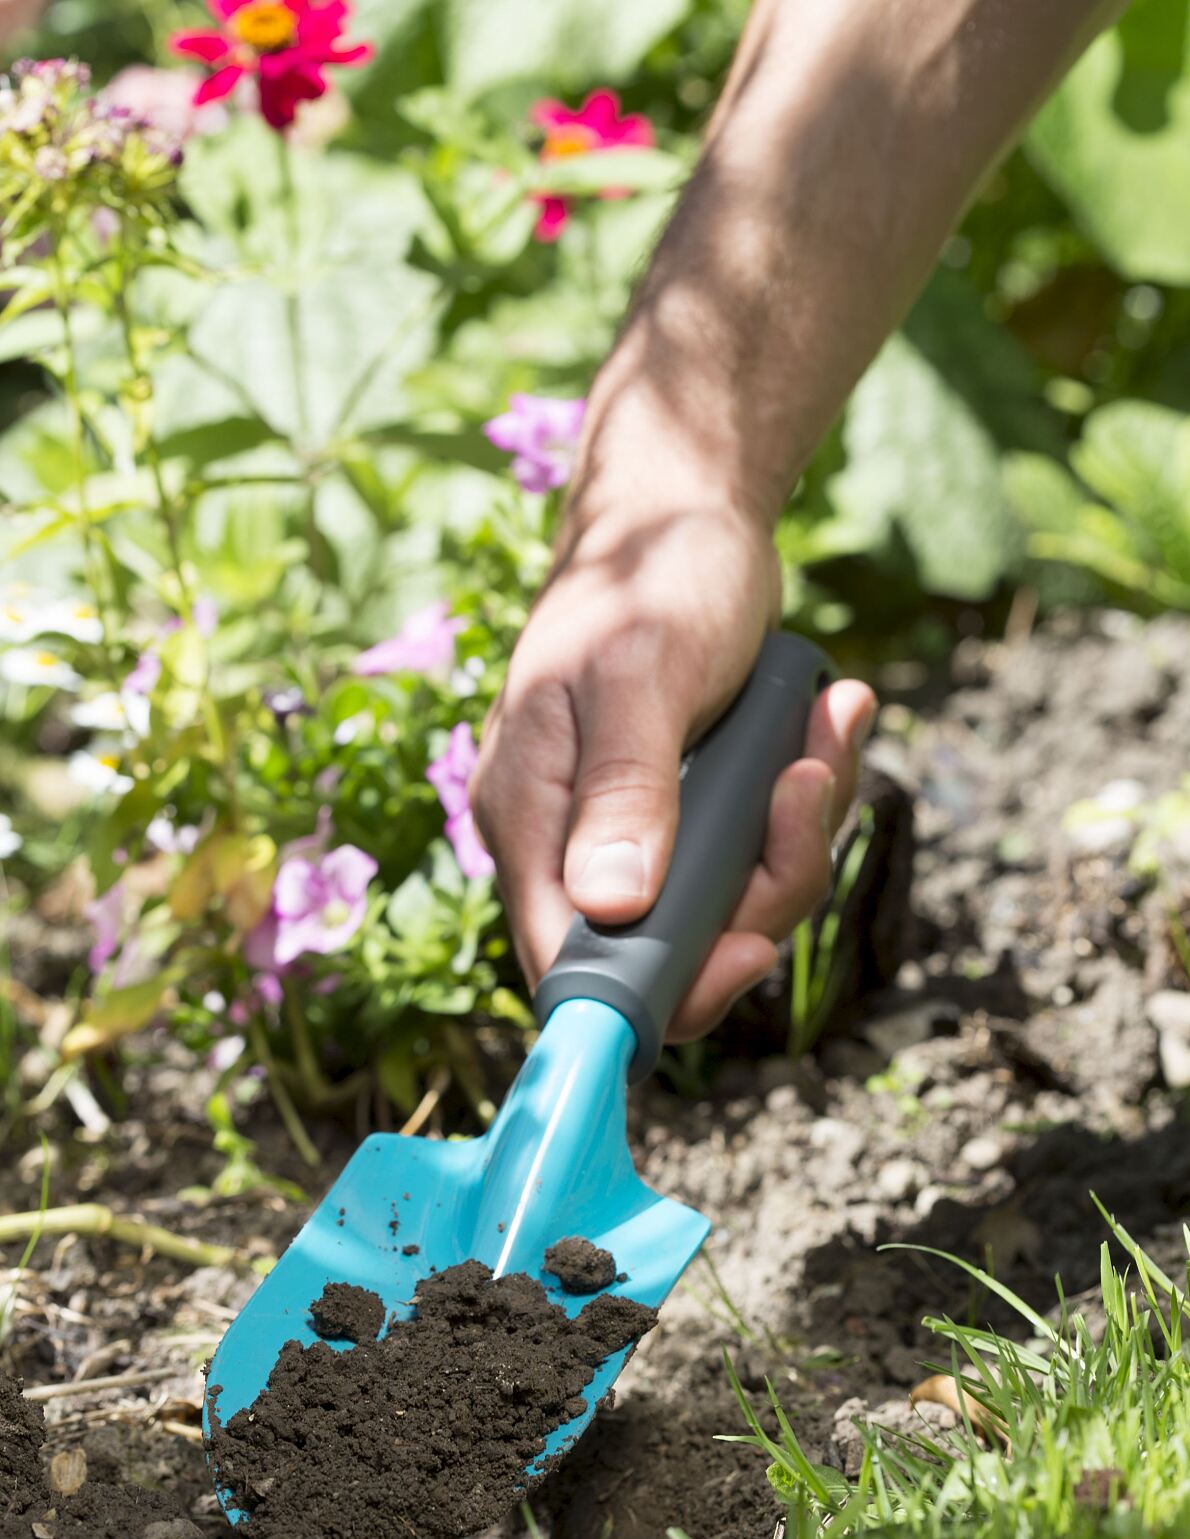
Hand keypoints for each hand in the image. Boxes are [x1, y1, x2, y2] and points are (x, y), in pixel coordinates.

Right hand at [471, 502, 874, 1039]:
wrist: (687, 508)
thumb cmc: (649, 573)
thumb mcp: (641, 673)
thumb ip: (626, 789)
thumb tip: (611, 906)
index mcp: (527, 815)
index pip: (570, 963)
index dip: (661, 986)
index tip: (749, 949)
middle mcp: (569, 840)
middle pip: (671, 950)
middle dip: (762, 889)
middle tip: (806, 788)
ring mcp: (632, 830)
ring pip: (730, 904)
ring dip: (800, 831)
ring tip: (826, 728)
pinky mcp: (688, 812)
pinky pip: (759, 852)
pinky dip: (806, 799)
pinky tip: (828, 719)